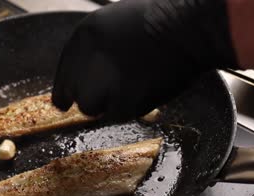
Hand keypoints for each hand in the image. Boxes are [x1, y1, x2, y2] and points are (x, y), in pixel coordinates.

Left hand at [52, 0, 238, 120]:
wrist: (191, 28)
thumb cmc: (162, 21)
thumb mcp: (117, 23)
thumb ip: (98, 49)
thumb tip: (88, 73)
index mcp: (85, 35)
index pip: (63, 75)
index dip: (66, 91)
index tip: (65, 103)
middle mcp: (88, 58)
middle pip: (76, 95)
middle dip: (91, 98)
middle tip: (110, 95)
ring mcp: (106, 81)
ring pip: (92, 109)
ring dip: (108, 105)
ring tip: (131, 91)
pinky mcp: (125, 100)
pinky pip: (118, 115)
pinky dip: (129, 109)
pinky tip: (144, 91)